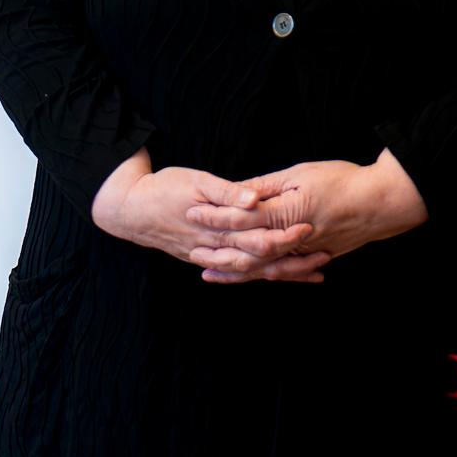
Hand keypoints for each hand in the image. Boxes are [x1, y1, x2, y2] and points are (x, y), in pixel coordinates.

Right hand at [93, 153, 316, 282]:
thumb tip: (253, 197)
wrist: (130, 209)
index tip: (311, 229)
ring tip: (316, 273)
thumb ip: (226, 191)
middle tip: (326, 256)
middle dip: (294, 262)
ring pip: (253, 271)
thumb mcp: (196, 180)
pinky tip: (283, 275)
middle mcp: (216, 249)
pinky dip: (262, 275)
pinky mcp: (207, 259)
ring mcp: (211, 257)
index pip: (258, 238)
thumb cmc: (165, 188)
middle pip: (261, 262)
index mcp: (217, 228)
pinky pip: (240, 272)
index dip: (285, 236)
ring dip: (284, 274)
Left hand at [191, 152, 428, 284]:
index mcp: (285, 213)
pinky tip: (251, 279)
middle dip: (217, 252)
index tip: (190, 212)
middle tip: (191, 253)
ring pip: (262, 267)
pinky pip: (284, 272)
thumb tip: (239, 193)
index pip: (240, 217)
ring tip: (212, 274)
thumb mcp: (301, 174)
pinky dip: (264, 276)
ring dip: (235, 272)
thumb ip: (268, 186)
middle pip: (245, 249)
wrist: (384, 202)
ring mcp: (303, 252)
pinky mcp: (315, 257)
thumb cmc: (344, 180)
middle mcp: (291, 239)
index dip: (214, 215)